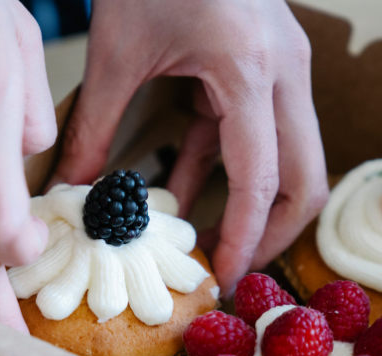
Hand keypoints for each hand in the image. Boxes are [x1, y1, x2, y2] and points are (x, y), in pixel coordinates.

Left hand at [51, 0, 327, 294]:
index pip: (262, 178)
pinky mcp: (268, 66)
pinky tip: (178, 191)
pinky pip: (257, 133)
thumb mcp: (118, 52)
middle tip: (230, 269)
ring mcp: (285, 67)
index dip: (244, 237)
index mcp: (250, 69)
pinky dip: (225, 166)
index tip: (223, 278)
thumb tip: (73, 192)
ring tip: (201, 242)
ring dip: (252, 204)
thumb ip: (97, 127)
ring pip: (294, 159)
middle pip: (308, 178)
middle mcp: (285, 71)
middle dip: (273, 233)